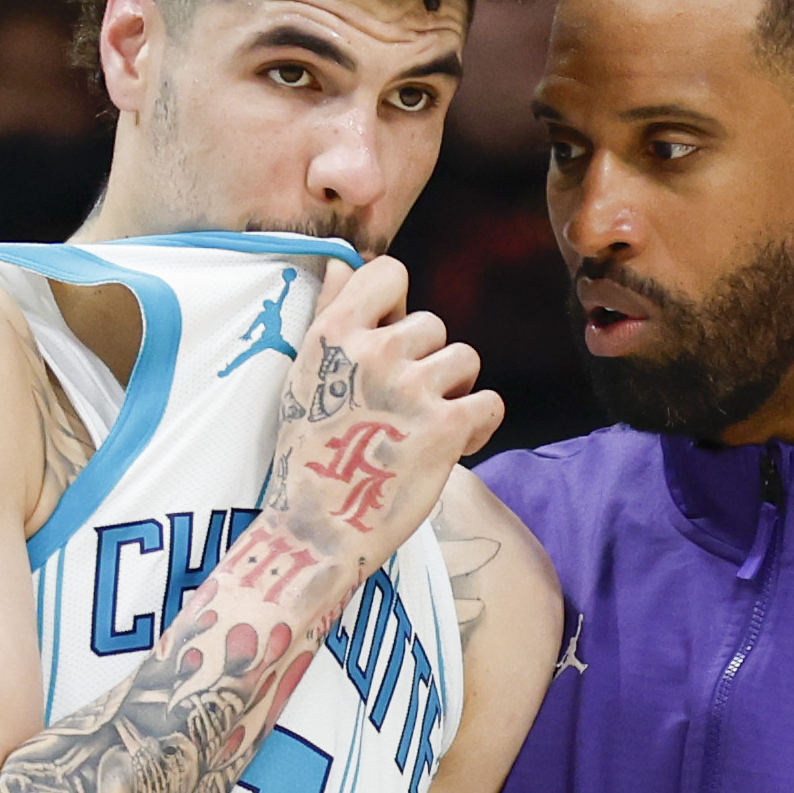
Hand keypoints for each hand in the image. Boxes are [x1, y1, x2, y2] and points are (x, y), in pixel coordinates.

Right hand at [270, 258, 503, 573]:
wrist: (319, 531)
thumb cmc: (311, 455)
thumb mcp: (304, 375)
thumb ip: (331, 314)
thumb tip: (342, 261)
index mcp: (334, 334)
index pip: (389, 271)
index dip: (398, 304)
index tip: (389, 340)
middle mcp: (374, 352)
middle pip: (433, 324)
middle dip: (427, 362)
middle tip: (402, 408)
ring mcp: (412, 388)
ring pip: (465, 360)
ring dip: (454, 392)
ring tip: (424, 428)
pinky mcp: (446, 426)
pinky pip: (489, 402)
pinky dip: (478, 426)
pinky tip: (453, 447)